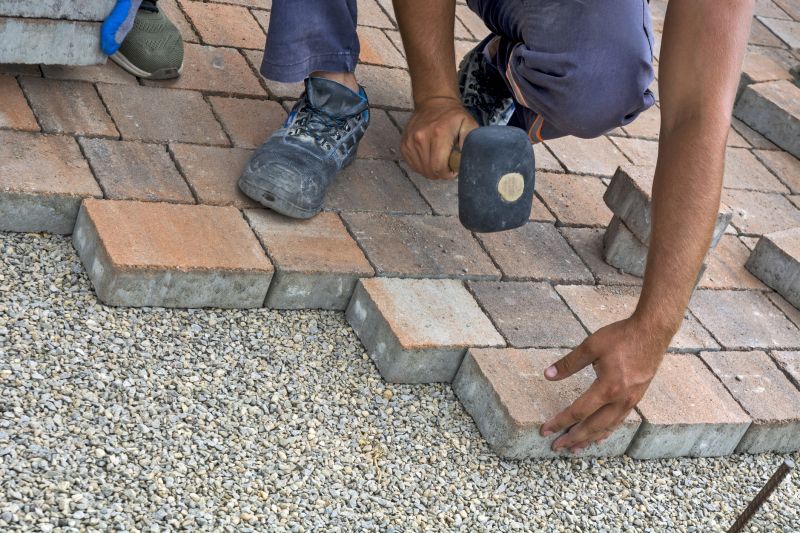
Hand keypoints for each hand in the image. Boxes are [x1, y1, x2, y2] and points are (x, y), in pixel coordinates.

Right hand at [401, 96, 477, 179]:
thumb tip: (468, 161)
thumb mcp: (468, 125)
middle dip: (440, 173)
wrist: (433, 102)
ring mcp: (410, 141)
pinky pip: (412, 164)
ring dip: (431, 170)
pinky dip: (421, 166)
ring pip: (420, 169)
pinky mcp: (404, 144)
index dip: (447, 174)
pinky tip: (429, 158)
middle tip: (447, 166)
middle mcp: (421, 138)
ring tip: (438, 161)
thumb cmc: (453, 116)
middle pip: (429, 170)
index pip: (439, 167)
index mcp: (438, 134)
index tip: (453, 170)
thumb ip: (470, 143)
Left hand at [540, 316, 670, 452]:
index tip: (545, 430)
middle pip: (593, 426)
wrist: (652, 331)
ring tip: (575, 449)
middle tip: (556, 447)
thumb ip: (568, 363)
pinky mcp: (636, 398)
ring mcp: (630, 401)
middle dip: (573, 438)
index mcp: (607, 387)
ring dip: (590, 439)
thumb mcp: (591, 346)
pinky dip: (607, 431)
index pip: (578, 411)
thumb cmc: (621, 337)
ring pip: (607, 427)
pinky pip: (619, 421)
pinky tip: (600, 438)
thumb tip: (548, 375)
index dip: (560, 422)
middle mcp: (620, 399)